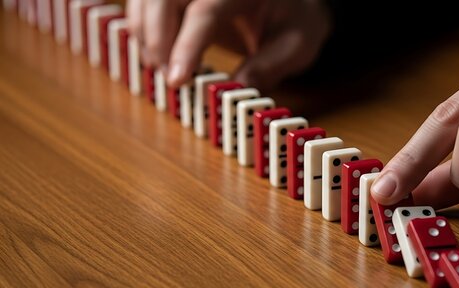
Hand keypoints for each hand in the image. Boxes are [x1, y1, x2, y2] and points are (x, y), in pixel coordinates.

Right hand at [126, 0, 331, 88]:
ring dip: (145, 31)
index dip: (187, 46)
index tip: (177, 79)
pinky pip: (148, 1)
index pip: (206, 11)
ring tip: (158, 68)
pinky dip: (143, 24)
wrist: (295, 0)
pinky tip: (154, 52)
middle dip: (156, 37)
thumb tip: (235, 90)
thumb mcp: (297, 45)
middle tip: (166, 77)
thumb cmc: (297, 19)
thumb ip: (268, 67)